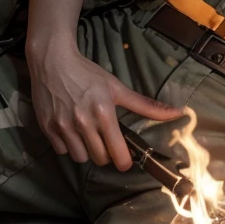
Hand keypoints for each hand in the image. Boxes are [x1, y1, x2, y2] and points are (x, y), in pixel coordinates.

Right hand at [27, 37, 183, 169]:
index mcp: (104, 114)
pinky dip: (68, 145)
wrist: (53, 62)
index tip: (125, 158)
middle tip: (106, 140)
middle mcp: (83, 123)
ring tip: (88, 134)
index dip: (124, 161)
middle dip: (106, 154)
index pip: (117, 154)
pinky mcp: (47, 128)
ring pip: (80, 158)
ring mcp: (62, 127)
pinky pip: (61, 151)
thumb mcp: (118, 88)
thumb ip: (146, 106)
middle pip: (99, 159)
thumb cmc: (88, 74)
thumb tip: (177, 112)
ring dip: (86, 151)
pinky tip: (71, 130)